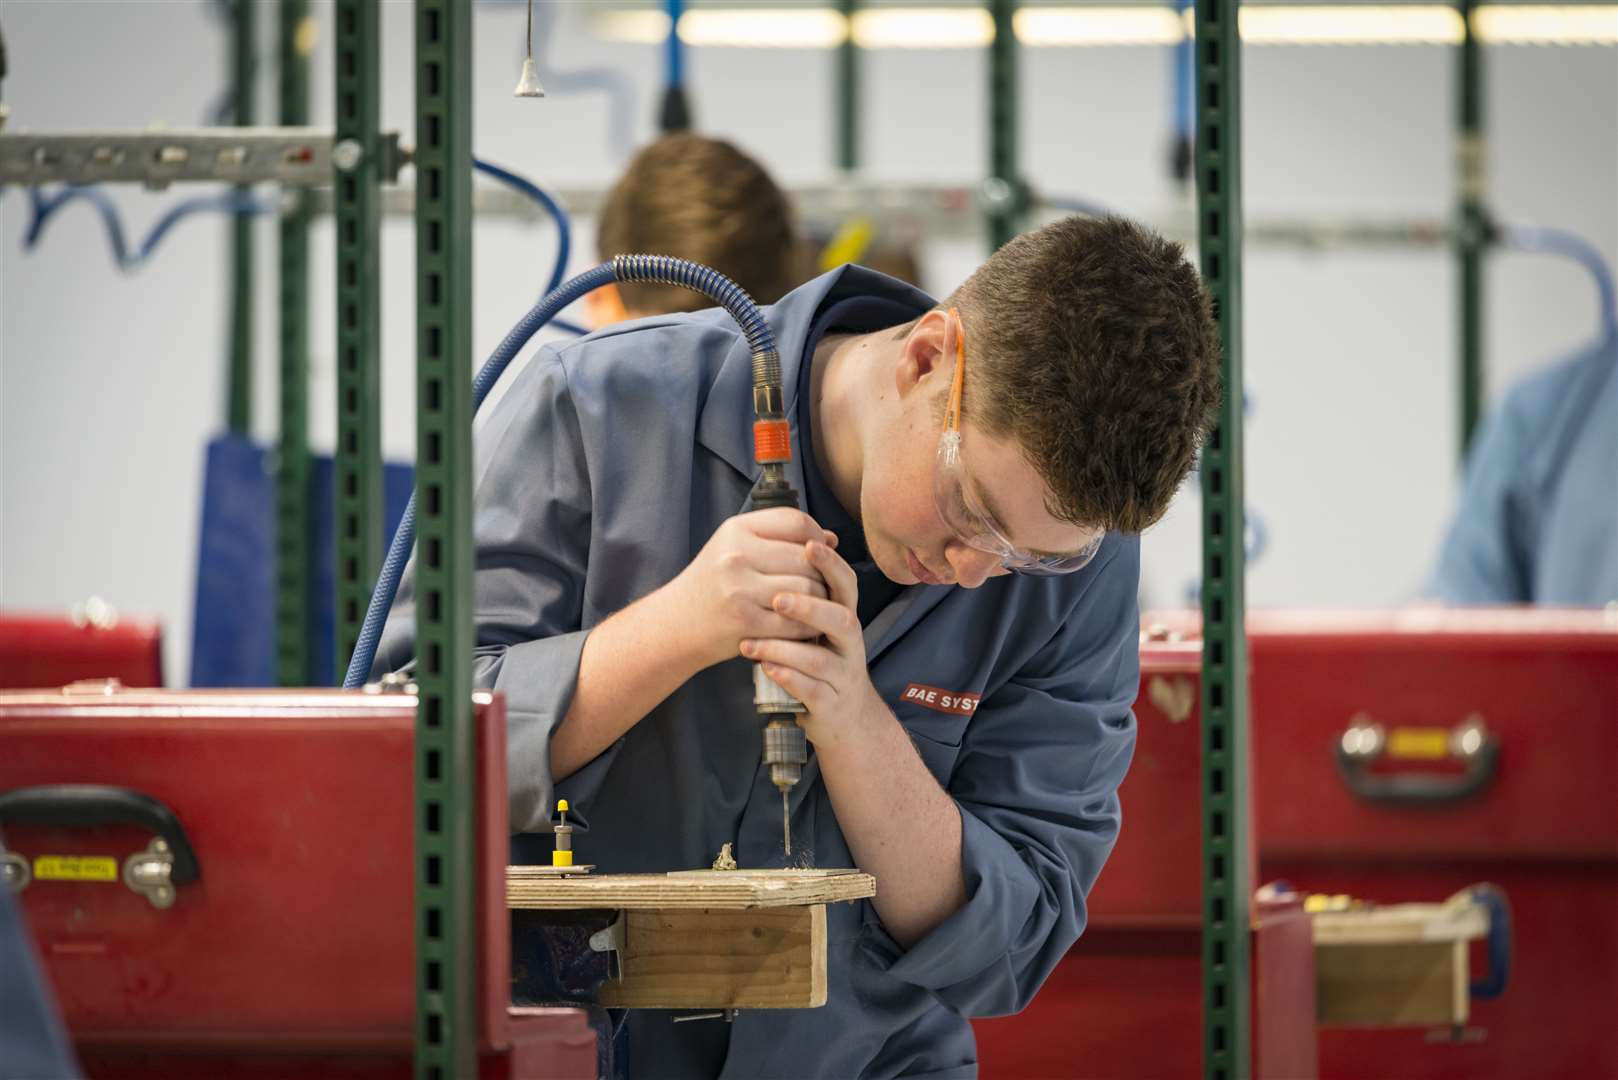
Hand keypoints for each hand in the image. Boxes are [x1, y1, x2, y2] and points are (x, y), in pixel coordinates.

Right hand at [668, 507, 837, 667]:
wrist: (675, 623)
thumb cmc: (713, 584)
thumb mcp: (736, 547)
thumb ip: (780, 538)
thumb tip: (831, 539)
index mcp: (736, 530)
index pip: (796, 522)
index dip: (817, 536)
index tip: (820, 553)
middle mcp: (736, 555)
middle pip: (807, 557)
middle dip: (823, 573)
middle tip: (824, 586)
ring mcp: (740, 589)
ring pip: (807, 589)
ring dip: (820, 600)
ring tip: (815, 606)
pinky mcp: (746, 622)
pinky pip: (796, 621)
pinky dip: (807, 625)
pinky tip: (803, 625)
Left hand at [739, 540, 878, 748]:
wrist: (843, 717)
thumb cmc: (821, 661)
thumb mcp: (819, 627)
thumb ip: (806, 595)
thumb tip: (780, 549)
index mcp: (844, 617)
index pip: (845, 584)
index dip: (831, 564)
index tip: (809, 544)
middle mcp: (850, 644)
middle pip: (841, 619)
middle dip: (810, 607)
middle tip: (777, 599)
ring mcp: (842, 675)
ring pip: (820, 659)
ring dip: (784, 649)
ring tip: (750, 644)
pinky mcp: (831, 704)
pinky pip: (812, 690)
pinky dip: (788, 679)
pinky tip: (765, 669)